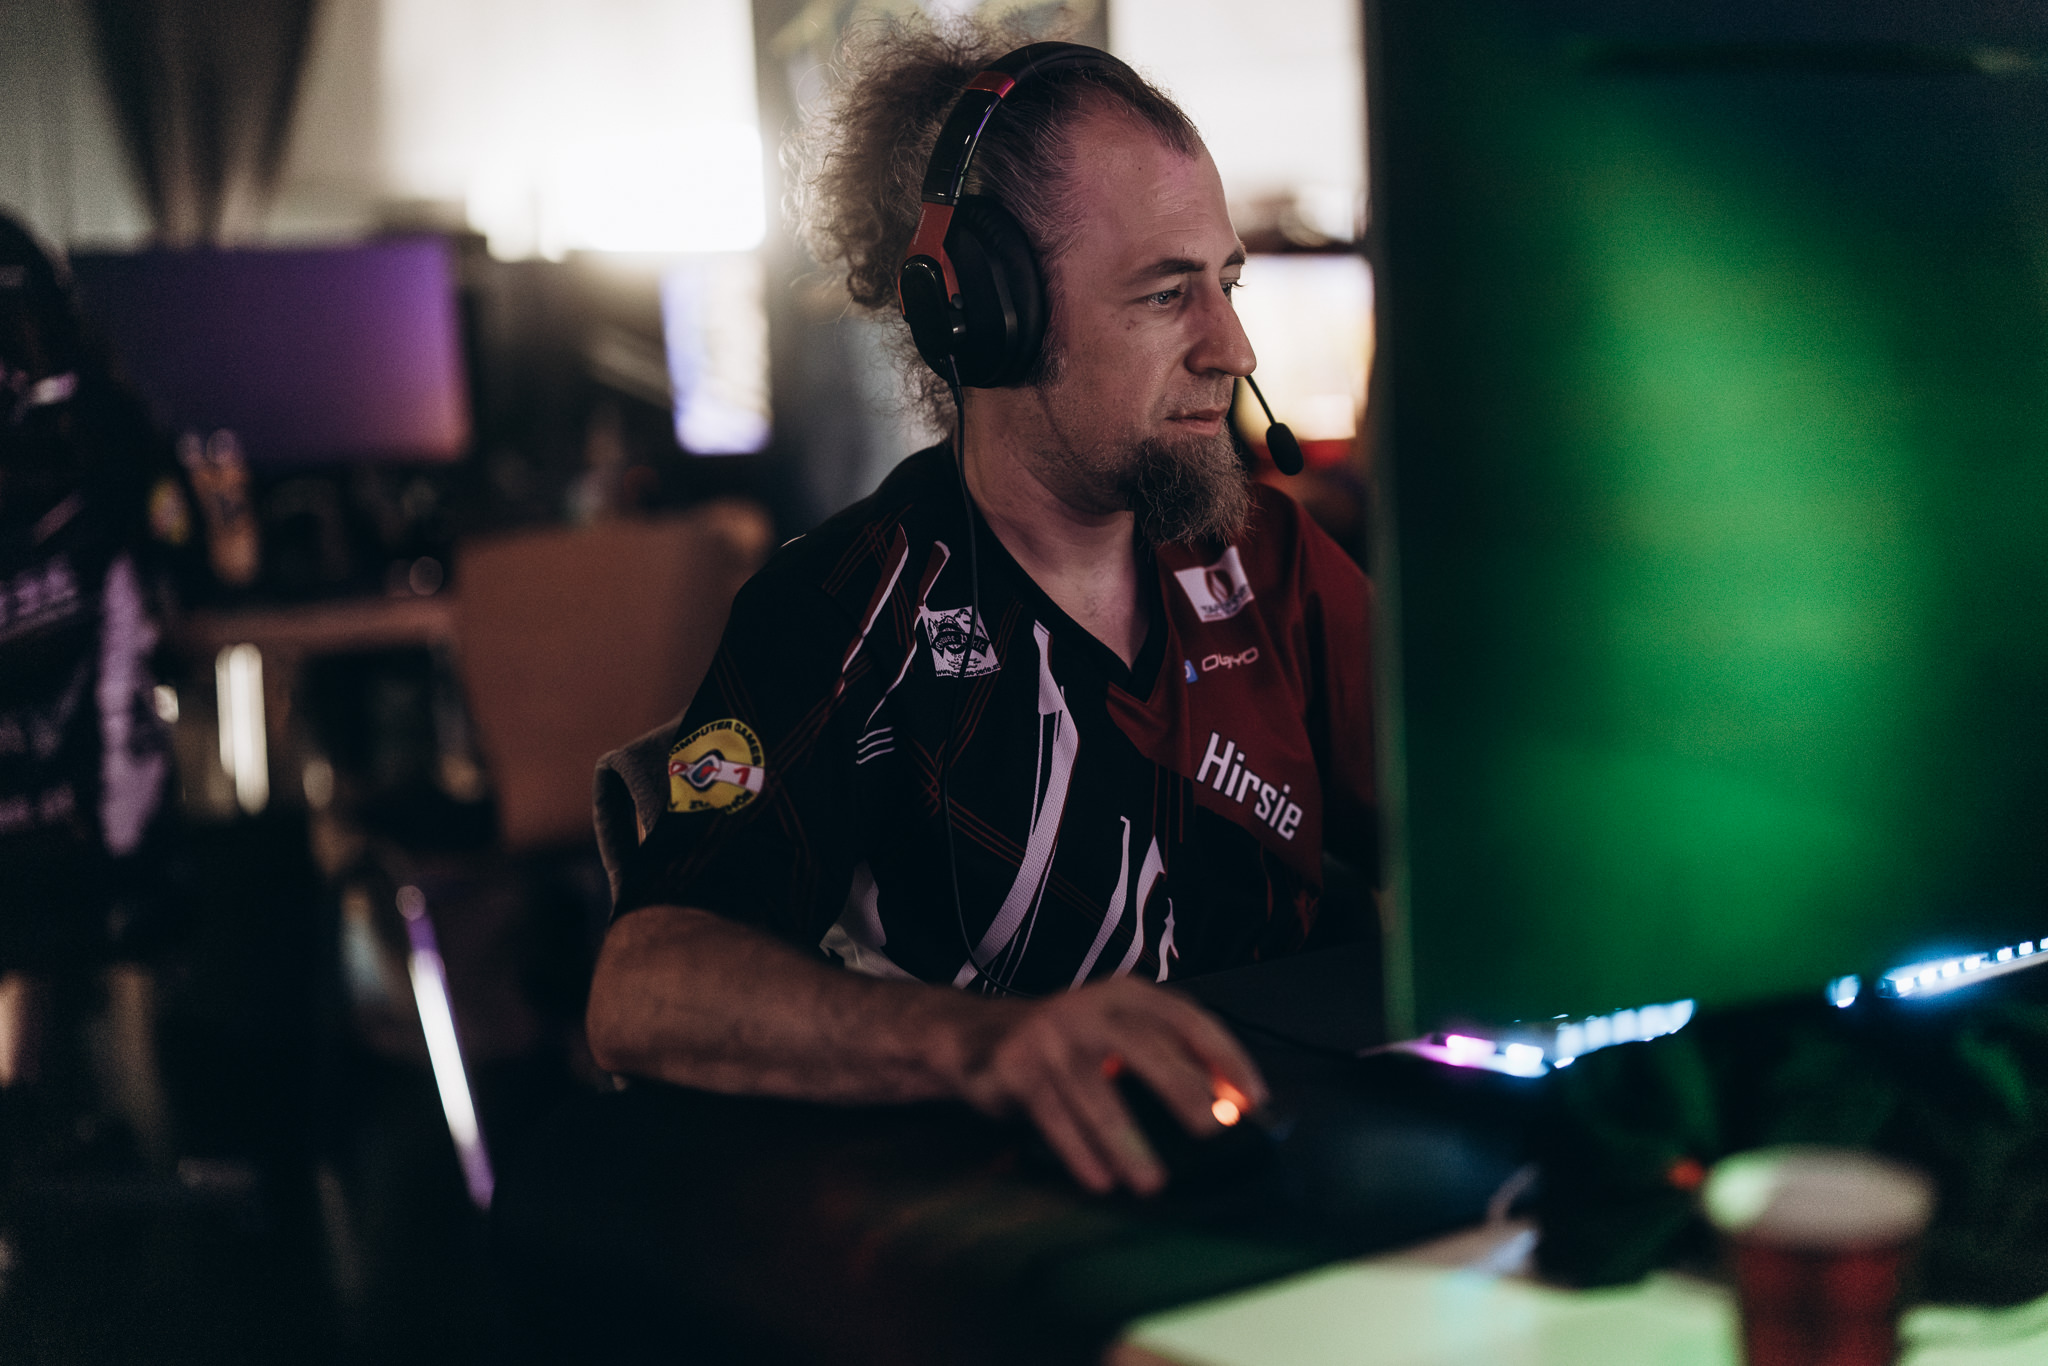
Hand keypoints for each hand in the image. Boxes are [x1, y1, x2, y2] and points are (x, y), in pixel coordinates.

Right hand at [955, 978, 1266, 1195]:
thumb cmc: (1069, 1043)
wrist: (976, 1035)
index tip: (1253, 1100)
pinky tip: (1100, 1181)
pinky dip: (1078, 1151)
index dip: (1224, 1056)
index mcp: (1127, 994)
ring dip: (1126, 1141)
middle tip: (1213, 1131)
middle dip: (1180, 1089)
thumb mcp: (1118, 1033)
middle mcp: (1089, 1007)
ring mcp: (1049, 1036)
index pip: (1187, 1018)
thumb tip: (1231, 1105)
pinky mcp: (1016, 1068)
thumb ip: (1168, 1055)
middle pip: (1142, 1046)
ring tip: (1153, 1183)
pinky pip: (1053, 1116)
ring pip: (1095, 1091)